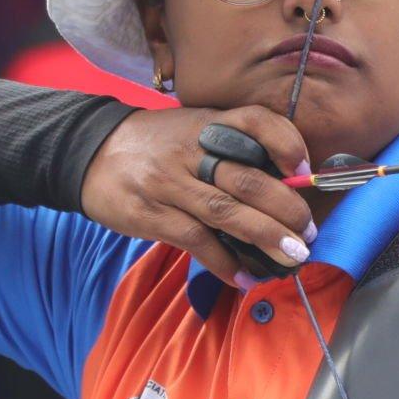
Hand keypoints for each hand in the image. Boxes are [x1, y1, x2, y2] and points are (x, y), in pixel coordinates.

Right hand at [80, 105, 315, 285]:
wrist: (91, 153)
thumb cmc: (157, 145)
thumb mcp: (194, 129)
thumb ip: (233, 147)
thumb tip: (287, 184)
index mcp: (208, 124)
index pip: (255, 121)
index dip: (286, 143)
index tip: (305, 169)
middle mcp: (191, 150)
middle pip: (248, 179)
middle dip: (286, 209)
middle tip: (308, 232)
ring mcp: (169, 183)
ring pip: (226, 212)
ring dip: (265, 237)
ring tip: (292, 256)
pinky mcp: (150, 214)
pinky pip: (195, 240)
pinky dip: (223, 261)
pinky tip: (244, 276)